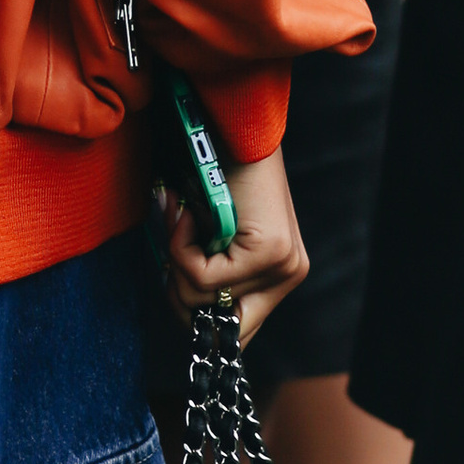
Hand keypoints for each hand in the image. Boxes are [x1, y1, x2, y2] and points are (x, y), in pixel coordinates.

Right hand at [162, 141, 309, 343]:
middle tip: (174, 250)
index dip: (199, 322)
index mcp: (280, 275)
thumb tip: (180, 308)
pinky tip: (188, 214)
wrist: (232, 129)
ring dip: (176, 262)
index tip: (175, 282)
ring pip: (203, 302)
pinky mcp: (269, 254)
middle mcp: (289, 275)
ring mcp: (284, 267)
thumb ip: (205, 273)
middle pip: (219, 331)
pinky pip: (202, 277)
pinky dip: (180, 246)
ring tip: (184, 220)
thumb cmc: (216, 174)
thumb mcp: (211, 236)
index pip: (238, 334)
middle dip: (182, 297)